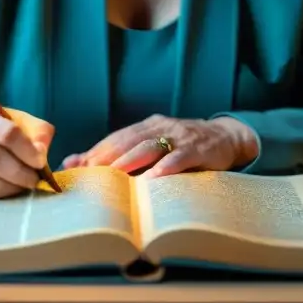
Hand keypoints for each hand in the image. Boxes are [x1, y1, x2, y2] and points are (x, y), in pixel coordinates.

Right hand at [0, 101, 53, 198]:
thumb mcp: (10, 120)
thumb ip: (33, 129)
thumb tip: (43, 150)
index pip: (5, 132)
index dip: (26, 149)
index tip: (41, 160)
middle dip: (20, 171)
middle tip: (35, 178)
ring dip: (11, 186)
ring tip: (24, 185)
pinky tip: (9, 190)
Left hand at [61, 114, 258, 177]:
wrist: (226, 137)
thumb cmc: (183, 146)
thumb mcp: (155, 145)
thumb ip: (122, 153)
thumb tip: (76, 161)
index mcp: (148, 126)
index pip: (117, 137)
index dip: (98, 150)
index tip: (78, 164)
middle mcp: (161, 127)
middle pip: (129, 140)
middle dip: (108, 155)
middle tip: (89, 171)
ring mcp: (180, 136)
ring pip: (150, 146)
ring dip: (131, 160)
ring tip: (115, 173)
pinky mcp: (199, 149)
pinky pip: (180, 157)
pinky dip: (167, 166)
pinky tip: (155, 177)